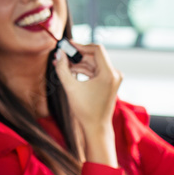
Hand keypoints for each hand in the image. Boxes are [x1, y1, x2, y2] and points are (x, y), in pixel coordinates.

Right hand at [53, 41, 121, 166]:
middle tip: (61, 56)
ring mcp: (113, 79)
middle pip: (94, 56)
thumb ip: (63, 68)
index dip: (81, 46)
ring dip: (79, 64)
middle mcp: (114, 74)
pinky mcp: (109, 83)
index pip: (97, 49)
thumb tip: (59, 53)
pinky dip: (84, 71)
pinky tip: (70, 72)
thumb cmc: (85, 110)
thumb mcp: (71, 87)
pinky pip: (95, 71)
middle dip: (77, 56)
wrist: (96, 128)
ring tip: (62, 66)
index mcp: (109, 73)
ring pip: (94, 64)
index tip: (68, 46)